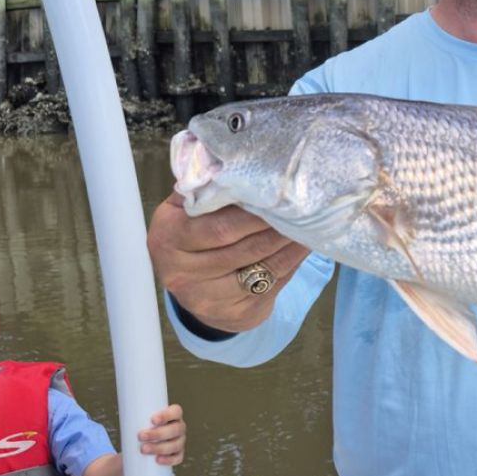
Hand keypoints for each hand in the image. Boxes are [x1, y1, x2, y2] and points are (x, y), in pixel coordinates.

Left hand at [138, 404, 185, 466]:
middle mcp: (179, 428)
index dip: (167, 415)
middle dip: (158, 433)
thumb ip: (133, 419)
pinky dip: (168, 459)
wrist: (139, 452)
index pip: (176, 411)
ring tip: (143, 449)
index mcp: (173, 416)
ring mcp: (180, 442)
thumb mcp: (138, 423)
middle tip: (140, 436)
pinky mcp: (177, 455)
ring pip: (175, 445)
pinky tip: (158, 460)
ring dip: (160, 447)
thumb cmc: (139, 432)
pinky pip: (177, 458)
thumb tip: (122, 415)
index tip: (152, 420)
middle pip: (176, 429)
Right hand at [147, 190, 310, 332]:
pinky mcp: (235, 314)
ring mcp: (208, 298)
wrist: (197, 290)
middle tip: (300, 205)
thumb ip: (204, 187)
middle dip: (275, 225)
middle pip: (241, 246)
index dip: (250, 212)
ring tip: (309, 221)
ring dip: (290, 242)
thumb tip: (236, 162)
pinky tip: (305, 243)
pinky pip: (273, 283)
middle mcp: (182, 272)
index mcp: (167, 238)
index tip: (275, 193)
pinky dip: (294, 261)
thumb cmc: (195, 236)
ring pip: (262, 266)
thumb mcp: (185, 209)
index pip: (216, 225)